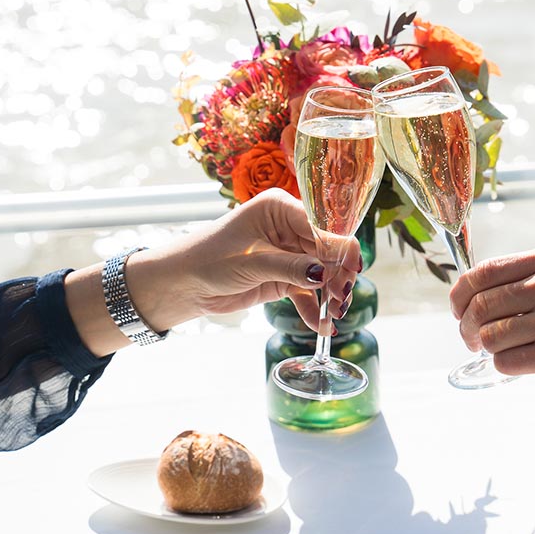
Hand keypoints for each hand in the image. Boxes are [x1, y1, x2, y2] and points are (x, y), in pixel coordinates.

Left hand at [67, 189, 360, 355]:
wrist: (180, 284)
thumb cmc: (207, 260)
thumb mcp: (251, 262)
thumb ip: (291, 267)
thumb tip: (326, 273)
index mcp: (280, 207)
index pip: (322, 225)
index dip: (340, 248)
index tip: (354, 270)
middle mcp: (289, 227)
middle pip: (327, 250)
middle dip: (338, 276)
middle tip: (342, 300)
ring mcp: (288, 253)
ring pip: (322, 273)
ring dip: (329, 295)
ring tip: (334, 316)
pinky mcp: (284, 277)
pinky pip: (307, 292)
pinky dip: (314, 308)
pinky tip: (321, 325)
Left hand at [448, 246, 534, 391]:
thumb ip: (532, 276)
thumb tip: (483, 292)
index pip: (483, 272)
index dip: (460, 293)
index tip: (459, 308)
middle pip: (479, 306)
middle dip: (467, 327)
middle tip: (473, 338)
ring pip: (488, 336)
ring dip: (488, 349)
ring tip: (503, 351)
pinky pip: (505, 362)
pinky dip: (505, 366)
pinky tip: (522, 363)